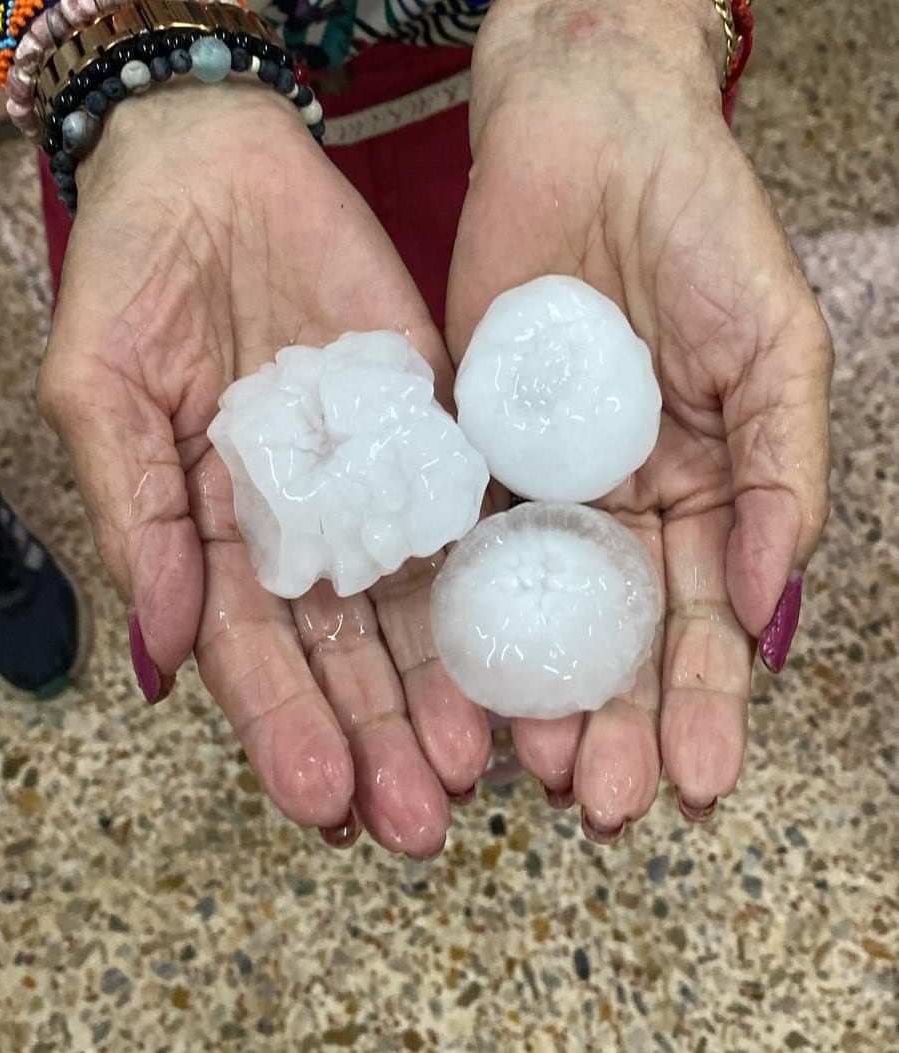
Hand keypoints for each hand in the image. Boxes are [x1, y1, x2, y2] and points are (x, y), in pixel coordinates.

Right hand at [39, 83, 489, 855]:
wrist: (218, 166)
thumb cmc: (136, 273)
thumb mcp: (105, 390)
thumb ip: (140, 517)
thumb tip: (162, 655)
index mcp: (217, 531)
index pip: (254, 651)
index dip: (286, 726)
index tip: (323, 802)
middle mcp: (303, 528)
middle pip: (343, 653)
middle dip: (375, 740)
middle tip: (419, 823)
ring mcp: (372, 484)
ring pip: (412, 607)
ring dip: (439, 693)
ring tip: (472, 773)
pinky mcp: (433, 431)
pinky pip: (467, 514)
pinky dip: (489, 584)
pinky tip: (518, 652)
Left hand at [447, 0, 831, 833]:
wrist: (588, 135)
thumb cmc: (704, 228)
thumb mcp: (774, 351)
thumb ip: (782, 479)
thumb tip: (770, 613)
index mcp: (702, 493)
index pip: (704, 620)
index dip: (706, 703)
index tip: (699, 781)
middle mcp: (619, 505)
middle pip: (618, 638)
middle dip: (620, 723)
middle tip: (607, 805)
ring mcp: (539, 485)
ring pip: (537, 610)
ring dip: (541, 692)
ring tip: (539, 772)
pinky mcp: (467, 451)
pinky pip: (461, 540)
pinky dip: (465, 610)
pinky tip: (464, 677)